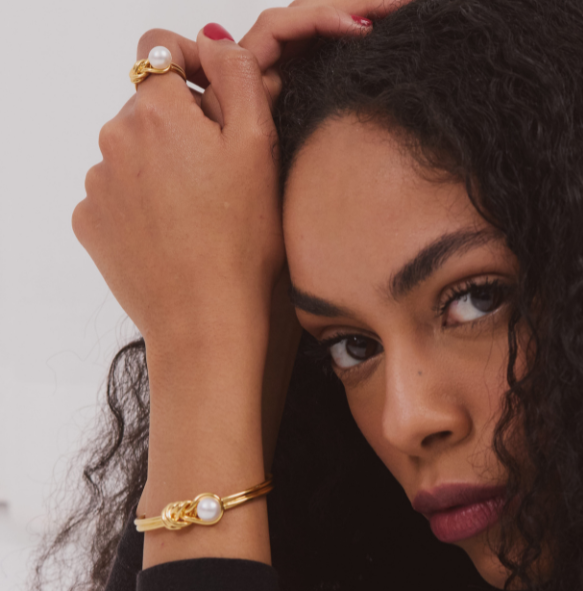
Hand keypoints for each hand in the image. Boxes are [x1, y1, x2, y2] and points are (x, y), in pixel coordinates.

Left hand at [72, 11, 373, 364]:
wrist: (205, 322)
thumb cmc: (241, 244)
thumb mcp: (260, 149)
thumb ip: (238, 78)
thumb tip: (212, 45)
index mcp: (158, 112)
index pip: (160, 51)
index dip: (191, 70)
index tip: (214, 106)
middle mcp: (114, 138)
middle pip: (148, 109)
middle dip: (180, 130)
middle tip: (219, 180)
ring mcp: (97, 183)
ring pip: (132, 154)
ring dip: (159, 169)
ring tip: (197, 216)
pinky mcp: (91, 223)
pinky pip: (115, 195)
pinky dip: (140, 206)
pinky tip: (172, 236)